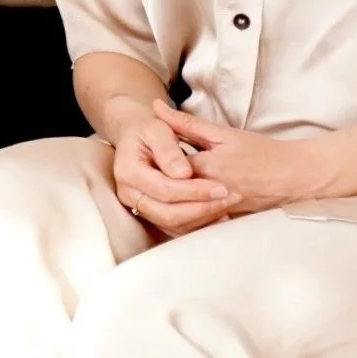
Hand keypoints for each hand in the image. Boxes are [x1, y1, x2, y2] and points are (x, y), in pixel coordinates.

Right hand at [110, 102, 240, 236]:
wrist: (136, 137)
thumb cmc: (149, 130)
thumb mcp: (158, 129)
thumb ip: (169, 150)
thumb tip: (184, 174)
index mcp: (127, 171)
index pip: (164, 189)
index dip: (193, 191)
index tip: (220, 186)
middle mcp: (128, 194)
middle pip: (168, 213)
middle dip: (202, 208)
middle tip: (228, 198)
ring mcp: (137, 207)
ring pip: (172, 225)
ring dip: (203, 218)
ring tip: (227, 205)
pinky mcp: (150, 214)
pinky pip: (175, 228)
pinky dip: (198, 224)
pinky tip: (218, 214)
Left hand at [153, 102, 319, 212]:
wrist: (296, 177)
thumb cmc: (262, 152)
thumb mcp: (223, 133)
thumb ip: (186, 124)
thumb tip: (157, 108)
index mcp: (207, 166)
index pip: (168, 167)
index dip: (153, 160)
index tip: (142, 153)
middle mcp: (210, 191)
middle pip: (171, 191)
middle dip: (156, 183)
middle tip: (143, 174)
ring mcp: (218, 210)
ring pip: (182, 209)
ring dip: (168, 200)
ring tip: (157, 189)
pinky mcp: (226, 221)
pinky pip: (198, 220)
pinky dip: (187, 213)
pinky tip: (179, 206)